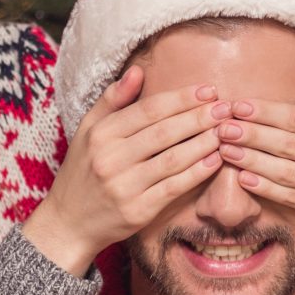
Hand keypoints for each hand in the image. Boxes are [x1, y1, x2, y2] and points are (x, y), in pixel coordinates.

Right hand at [18, 66, 226, 275]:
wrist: (69, 223)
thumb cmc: (83, 171)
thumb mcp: (87, 131)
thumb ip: (113, 100)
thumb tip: (138, 71)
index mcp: (101, 134)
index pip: (149, 110)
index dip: (181, 99)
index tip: (208, 90)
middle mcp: (110, 159)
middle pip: (164, 132)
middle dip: (199, 117)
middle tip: (226, 107)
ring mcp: (124, 187)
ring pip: (172, 159)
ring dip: (203, 143)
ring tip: (225, 131)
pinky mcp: (137, 211)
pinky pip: (173, 187)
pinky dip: (197, 173)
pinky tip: (215, 160)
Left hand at [216, 63, 294, 226]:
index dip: (267, 113)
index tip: (238, 106)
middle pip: (289, 146)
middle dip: (252, 135)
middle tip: (222, 127)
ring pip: (286, 173)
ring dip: (251, 161)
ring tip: (225, 149)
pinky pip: (292, 198)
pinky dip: (266, 188)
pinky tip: (243, 177)